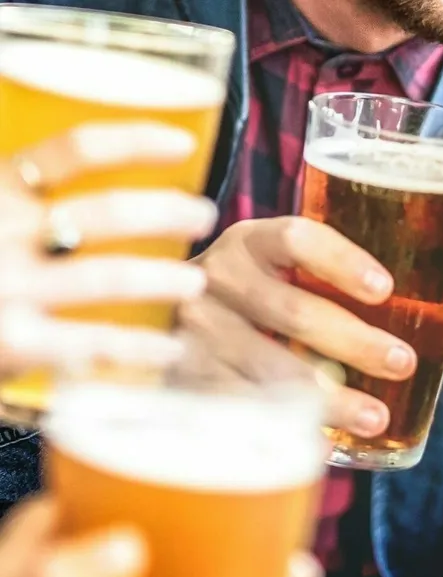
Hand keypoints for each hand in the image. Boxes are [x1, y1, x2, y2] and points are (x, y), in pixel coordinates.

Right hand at [0, 122, 216, 369]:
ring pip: (106, 278)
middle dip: (164, 211)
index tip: (181, 146)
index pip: (73, 150)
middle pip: (103, 212)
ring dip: (161, 278)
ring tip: (195, 281)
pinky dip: (138, 347)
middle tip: (203, 216)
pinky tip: (169, 350)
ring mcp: (11, 288)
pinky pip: (92, 343)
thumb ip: (26, 199)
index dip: (135, 142)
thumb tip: (86, 190)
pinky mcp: (13, 342)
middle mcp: (5, 232)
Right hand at [185, 217, 416, 437]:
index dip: (341, 261)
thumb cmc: (245, 302)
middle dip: (355, 342)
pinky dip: (287, 426)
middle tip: (402, 363)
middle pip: (293, 311)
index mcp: (249, 242)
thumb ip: (320, 282)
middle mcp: (216, 279)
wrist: (157, 321)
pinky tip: (322, 442)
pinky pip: (243, 406)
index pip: (296, 238)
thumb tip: (423, 316)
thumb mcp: (271, 272)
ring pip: (271, 368)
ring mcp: (196, 331)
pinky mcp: (186, 377)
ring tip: (377, 418)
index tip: (386, 290)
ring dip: (331, 397)